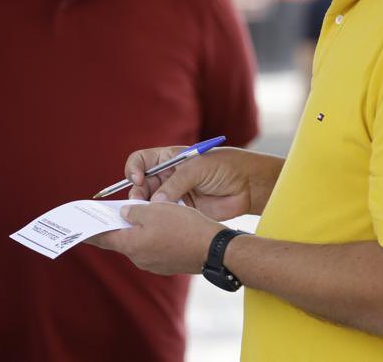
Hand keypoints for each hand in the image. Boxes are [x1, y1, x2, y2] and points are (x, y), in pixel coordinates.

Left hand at [87, 202, 222, 274]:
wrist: (213, 249)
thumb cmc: (183, 226)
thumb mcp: (156, 209)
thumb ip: (135, 211)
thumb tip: (125, 213)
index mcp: (131, 245)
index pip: (103, 238)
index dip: (91, 232)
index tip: (80, 229)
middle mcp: (139, 258)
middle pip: (123, 240)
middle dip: (121, 226)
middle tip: (118, 211)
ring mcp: (154, 264)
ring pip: (141, 243)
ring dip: (141, 230)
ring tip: (150, 213)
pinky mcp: (168, 264)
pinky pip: (155, 248)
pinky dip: (155, 237)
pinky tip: (166, 226)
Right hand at [123, 146, 280, 220]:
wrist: (248, 186)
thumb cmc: (226, 167)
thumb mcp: (198, 167)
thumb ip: (175, 183)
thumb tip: (155, 202)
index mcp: (170, 159)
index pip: (141, 161)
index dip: (134, 169)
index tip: (138, 179)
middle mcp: (168, 176)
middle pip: (141, 184)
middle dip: (137, 193)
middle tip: (140, 203)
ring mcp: (174, 194)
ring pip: (149, 202)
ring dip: (145, 209)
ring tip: (149, 214)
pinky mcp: (182, 211)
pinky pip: (164, 216)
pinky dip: (159, 220)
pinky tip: (160, 223)